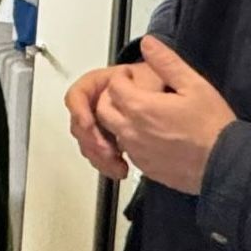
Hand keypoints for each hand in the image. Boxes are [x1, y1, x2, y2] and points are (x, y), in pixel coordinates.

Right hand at [64, 63, 159, 180]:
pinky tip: (121, 170)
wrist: (172, 100)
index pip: (78, 95)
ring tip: (118, 166)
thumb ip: (133, 89)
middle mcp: (95, 104)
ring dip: (99, 157)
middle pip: (80, 124)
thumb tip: (124, 92)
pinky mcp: (107, 140)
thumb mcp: (149, 80)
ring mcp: (99, 124)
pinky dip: (107, 165)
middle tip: (107, 152)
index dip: (79, 110)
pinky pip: (98, 155)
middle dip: (91, 140)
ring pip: (87, 143)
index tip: (89, 125)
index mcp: (99, 84)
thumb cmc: (160, 83)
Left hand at [93, 37, 236, 193]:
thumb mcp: (194, 84)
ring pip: (114, 131)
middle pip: (104, 110)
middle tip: (130, 91)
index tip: (132, 74)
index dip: (121, 76)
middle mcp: (132, 132)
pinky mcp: (145, 168)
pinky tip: (151, 134)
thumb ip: (167, 62)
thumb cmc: (213, 125)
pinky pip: (128, 150)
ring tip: (142, 112)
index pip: (114, 86)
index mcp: (141, 108)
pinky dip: (132, 138)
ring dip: (120, 119)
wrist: (225, 163)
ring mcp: (137, 152)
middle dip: (112, 96)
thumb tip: (148, 44)